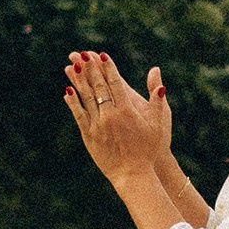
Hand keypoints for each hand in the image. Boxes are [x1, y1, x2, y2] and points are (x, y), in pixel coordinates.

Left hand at [64, 50, 170, 177]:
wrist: (133, 174)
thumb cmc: (148, 150)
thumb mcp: (158, 125)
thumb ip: (157, 102)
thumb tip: (160, 83)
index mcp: (127, 110)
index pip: (115, 83)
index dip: (108, 68)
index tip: (101, 55)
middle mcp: (110, 115)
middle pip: (98, 87)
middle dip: (90, 68)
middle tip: (82, 54)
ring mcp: (98, 125)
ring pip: (86, 98)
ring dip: (78, 81)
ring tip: (71, 66)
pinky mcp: (89, 136)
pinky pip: (79, 115)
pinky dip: (73, 103)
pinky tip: (67, 92)